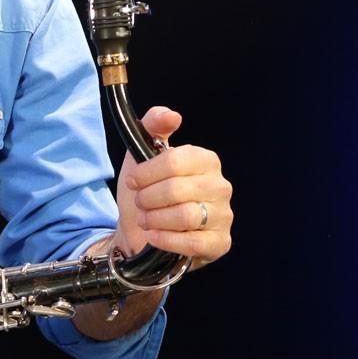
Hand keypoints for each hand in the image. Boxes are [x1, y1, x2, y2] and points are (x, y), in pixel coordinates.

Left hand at [114, 106, 232, 268]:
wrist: (140, 230)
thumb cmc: (145, 190)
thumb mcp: (140, 155)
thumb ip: (152, 127)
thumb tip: (171, 115)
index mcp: (205, 160)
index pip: (174, 161)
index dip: (146, 173)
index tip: (133, 180)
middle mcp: (220, 186)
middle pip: (176, 190)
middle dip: (148, 198)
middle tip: (140, 203)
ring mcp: (224, 215)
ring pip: (185, 216)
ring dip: (155, 219)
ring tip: (146, 219)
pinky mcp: (221, 243)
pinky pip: (194, 243)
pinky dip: (166, 239)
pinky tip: (154, 236)